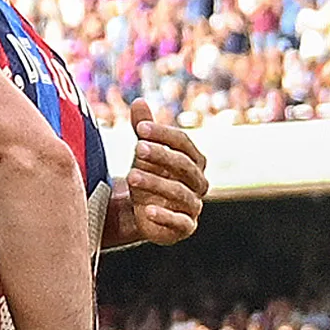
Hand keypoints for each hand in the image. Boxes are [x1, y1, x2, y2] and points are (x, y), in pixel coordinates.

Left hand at [106, 111, 206, 246]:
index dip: (164, 134)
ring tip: (130, 176)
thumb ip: (143, 129)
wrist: (144, 213)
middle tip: (136, 148)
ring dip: (155, 183)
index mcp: (194, 160)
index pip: (184, 142)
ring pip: (179, 192)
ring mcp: (193, 206)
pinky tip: (148, 211)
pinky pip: (180, 223)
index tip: (140, 128)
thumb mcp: (143, 152)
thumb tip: (138, 101)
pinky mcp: (185, 227)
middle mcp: (199, 182)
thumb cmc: (148, 176)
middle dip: (160, 155)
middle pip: (183, 165)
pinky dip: (166, 217)